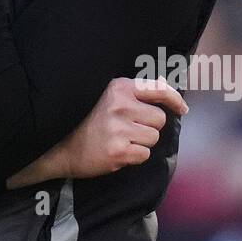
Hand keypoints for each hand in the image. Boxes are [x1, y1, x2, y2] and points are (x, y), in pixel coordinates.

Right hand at [47, 77, 189, 178]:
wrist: (59, 146)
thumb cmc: (84, 119)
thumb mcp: (106, 96)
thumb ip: (133, 92)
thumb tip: (163, 84)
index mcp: (119, 88)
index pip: (158, 90)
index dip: (175, 99)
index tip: (182, 108)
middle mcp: (120, 106)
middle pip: (159, 119)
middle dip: (149, 126)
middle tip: (129, 129)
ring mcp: (119, 129)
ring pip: (153, 138)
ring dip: (142, 142)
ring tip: (121, 139)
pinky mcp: (118, 151)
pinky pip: (144, 155)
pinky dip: (134, 156)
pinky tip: (117, 151)